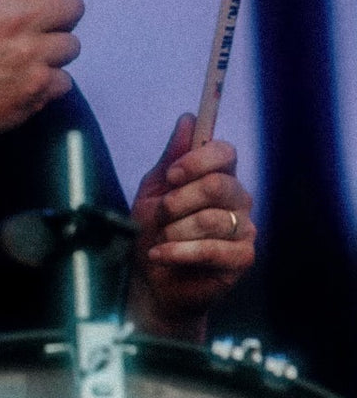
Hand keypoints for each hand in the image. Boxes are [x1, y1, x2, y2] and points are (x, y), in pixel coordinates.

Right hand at [0, 0, 101, 148]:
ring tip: (25, 63)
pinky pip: (65, 79)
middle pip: (74, 7)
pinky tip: (23, 85)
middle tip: (43, 30)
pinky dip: (49, 83)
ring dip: (56, 54)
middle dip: (64, 18)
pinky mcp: (40, 87)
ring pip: (73, 45)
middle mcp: (20, 22)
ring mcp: (32, 56)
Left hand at [129, 112, 254, 338]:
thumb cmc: (154, 231)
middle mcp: (237, 199)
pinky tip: (162, 255)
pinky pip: (214, 249)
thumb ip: (171, 157)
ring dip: (175, 230)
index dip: (198, 160)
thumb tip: (188, 119)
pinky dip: (179, 252)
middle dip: (179, 200)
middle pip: (219, 185)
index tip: (171, 175)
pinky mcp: (242, 258)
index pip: (225, 152)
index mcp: (218, 177)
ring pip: (213, 219)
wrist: (152, 278)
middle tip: (161, 213)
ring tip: (161, 238)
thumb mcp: (153, 189)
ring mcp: (244, 228)